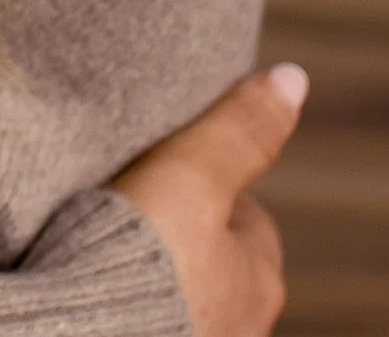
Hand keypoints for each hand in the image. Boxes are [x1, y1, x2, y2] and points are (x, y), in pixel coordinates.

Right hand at [109, 65, 306, 336]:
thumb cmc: (139, 262)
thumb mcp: (189, 176)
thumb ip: (238, 130)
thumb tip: (294, 77)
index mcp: (260, 280)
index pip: (251, 220)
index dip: (212, 186)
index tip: (169, 166)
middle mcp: (242, 328)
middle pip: (219, 264)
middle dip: (186, 237)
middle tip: (135, 203)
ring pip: (187, 297)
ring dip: (158, 275)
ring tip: (103, 242)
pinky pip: (147, 321)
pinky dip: (129, 302)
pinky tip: (94, 284)